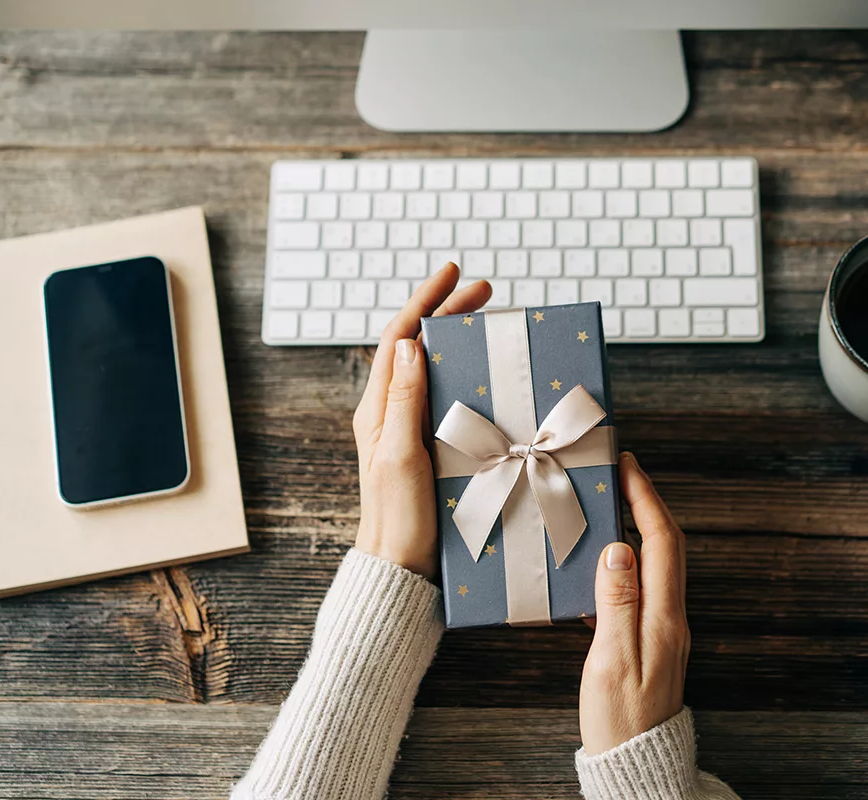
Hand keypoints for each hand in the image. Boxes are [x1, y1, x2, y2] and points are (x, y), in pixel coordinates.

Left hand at [352, 264, 490, 578]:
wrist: (402, 566)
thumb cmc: (398, 518)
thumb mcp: (400, 457)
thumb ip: (404, 401)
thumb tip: (409, 342)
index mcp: (379, 409)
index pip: (399, 337)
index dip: (424, 300)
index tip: (452, 272)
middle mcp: (391, 412)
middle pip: (418, 346)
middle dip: (448, 312)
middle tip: (486, 291)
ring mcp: (409, 429)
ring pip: (434, 368)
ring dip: (459, 340)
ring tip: (489, 322)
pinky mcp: (428, 447)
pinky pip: (445, 397)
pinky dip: (467, 374)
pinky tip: (488, 374)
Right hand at [579, 452, 689, 754]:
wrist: (636, 765)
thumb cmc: (621, 719)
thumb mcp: (611, 661)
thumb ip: (615, 604)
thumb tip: (619, 550)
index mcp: (664, 617)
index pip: (661, 542)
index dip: (646, 499)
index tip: (628, 467)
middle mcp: (670, 617)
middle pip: (664, 546)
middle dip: (645, 504)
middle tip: (619, 475)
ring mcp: (663, 629)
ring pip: (653, 564)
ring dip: (635, 530)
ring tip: (607, 509)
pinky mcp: (649, 641)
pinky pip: (639, 588)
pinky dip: (622, 565)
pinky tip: (597, 567)